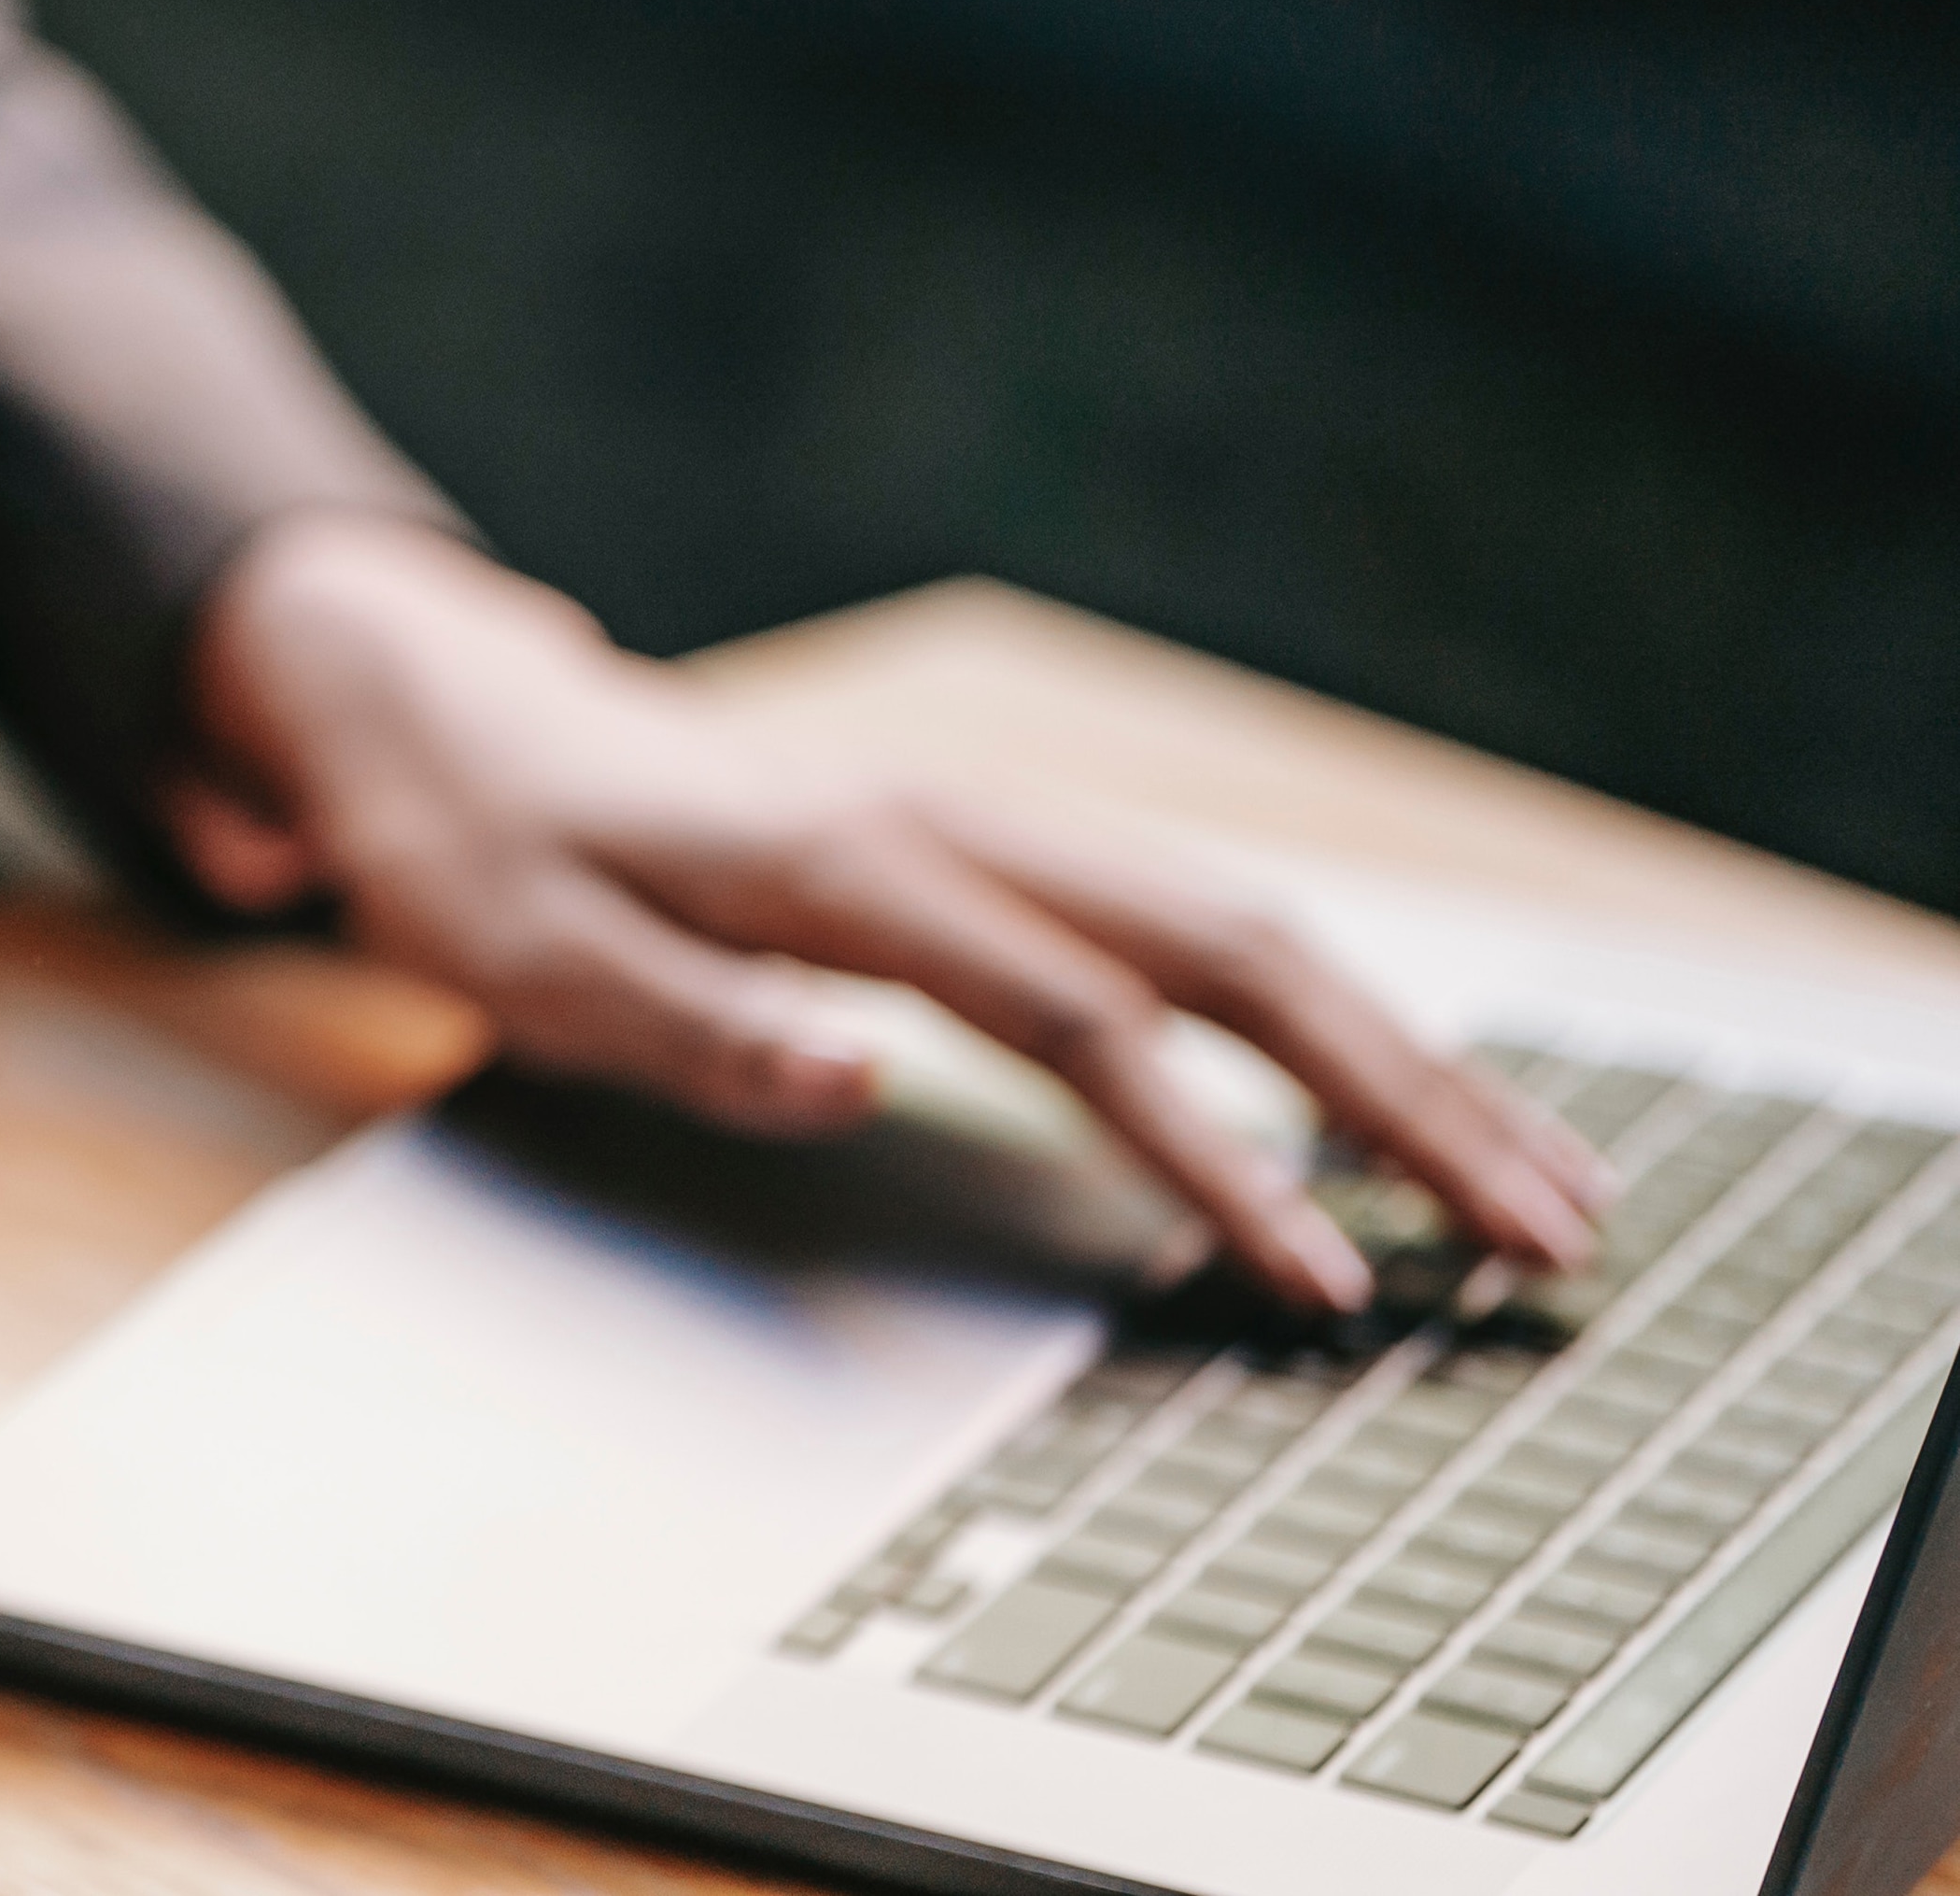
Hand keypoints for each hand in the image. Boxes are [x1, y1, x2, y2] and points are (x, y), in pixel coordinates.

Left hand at [177, 512, 1618, 1309]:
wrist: (437, 705)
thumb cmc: (476, 848)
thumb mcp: (522, 957)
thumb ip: (685, 1025)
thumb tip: (853, 1080)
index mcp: (843, 863)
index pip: (1082, 1025)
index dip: (1217, 1158)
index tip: (1326, 1280)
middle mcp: (944, 823)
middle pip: (1233, 951)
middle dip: (1406, 1096)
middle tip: (1547, 1238)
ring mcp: (978, 825)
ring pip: (1242, 926)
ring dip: (1398, 1053)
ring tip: (1540, 1185)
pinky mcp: (983, 849)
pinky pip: (1186, 925)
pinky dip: (1317, 1012)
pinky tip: (1399, 1095)